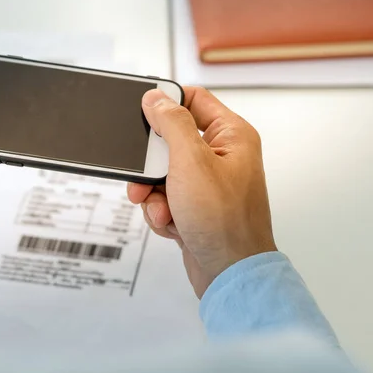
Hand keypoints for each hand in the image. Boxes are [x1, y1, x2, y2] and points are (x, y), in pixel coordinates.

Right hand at [127, 87, 276, 297]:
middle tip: (144, 178)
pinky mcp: (195, 207)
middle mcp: (221, 157)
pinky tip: (173, 225)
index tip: (142, 113)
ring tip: (164, 211)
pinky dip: (161, 212)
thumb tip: (155, 98)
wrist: (230, 274)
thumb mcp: (191, 162)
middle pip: (170, 141)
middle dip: (152, 165)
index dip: (167, 103)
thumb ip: (172, 124)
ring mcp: (208, 184)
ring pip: (162, 173)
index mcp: (231, 136)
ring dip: (154, 194)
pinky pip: (165, 198)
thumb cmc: (224, 222)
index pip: (195, 100)